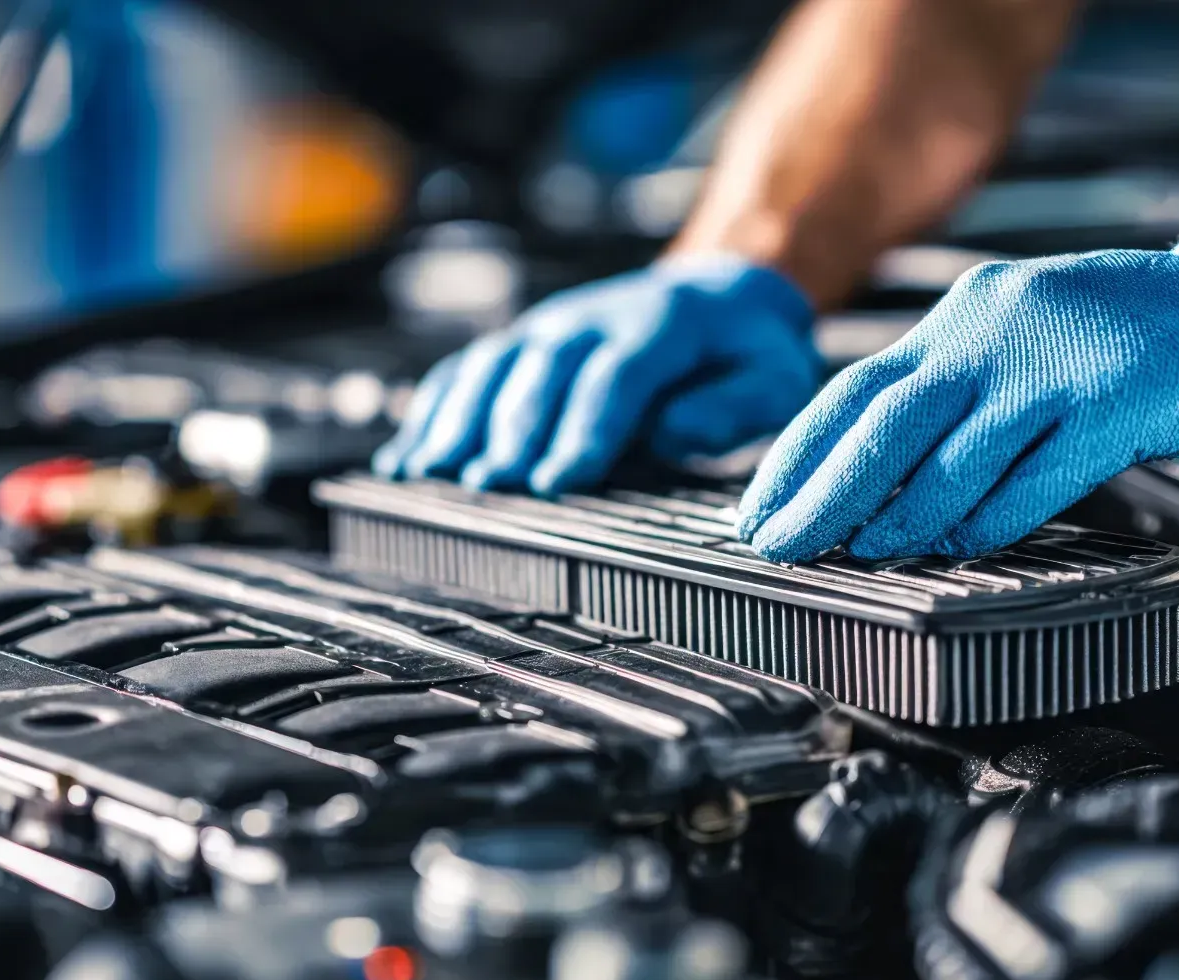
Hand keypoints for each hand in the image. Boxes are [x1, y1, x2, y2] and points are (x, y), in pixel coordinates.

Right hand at [373, 256, 819, 495]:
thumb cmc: (746, 351)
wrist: (717, 292)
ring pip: (492, 369)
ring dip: (457, 421)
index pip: (616, 378)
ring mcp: (547, 328)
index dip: (584, 430)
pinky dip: (431, 413)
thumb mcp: (774, 375)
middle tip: (486, 488)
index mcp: (662, 324)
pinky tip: (404, 458)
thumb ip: (735, 404)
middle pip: (542, 374)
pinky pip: (466, 372)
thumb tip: (672, 431)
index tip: (557, 481)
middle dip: (511, 432)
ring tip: (427, 473)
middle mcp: (591, 318)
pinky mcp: (519, 345)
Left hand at [738, 230, 1178, 562]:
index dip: (796, 455)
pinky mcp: (1111, 403)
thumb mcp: (1012, 342)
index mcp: (961, 320)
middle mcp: (994, 334)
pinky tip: (957, 546)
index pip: (853, 391)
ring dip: (899, 520)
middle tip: (779, 544)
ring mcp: (1052, 367)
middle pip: (881, 427)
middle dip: (820, 496)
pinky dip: (987, 521)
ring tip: (861, 553)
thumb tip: (868, 476)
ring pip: (950, 461)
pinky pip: (1033, 481)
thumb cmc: (1120, 335)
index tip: (760, 507)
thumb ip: (947, 398)